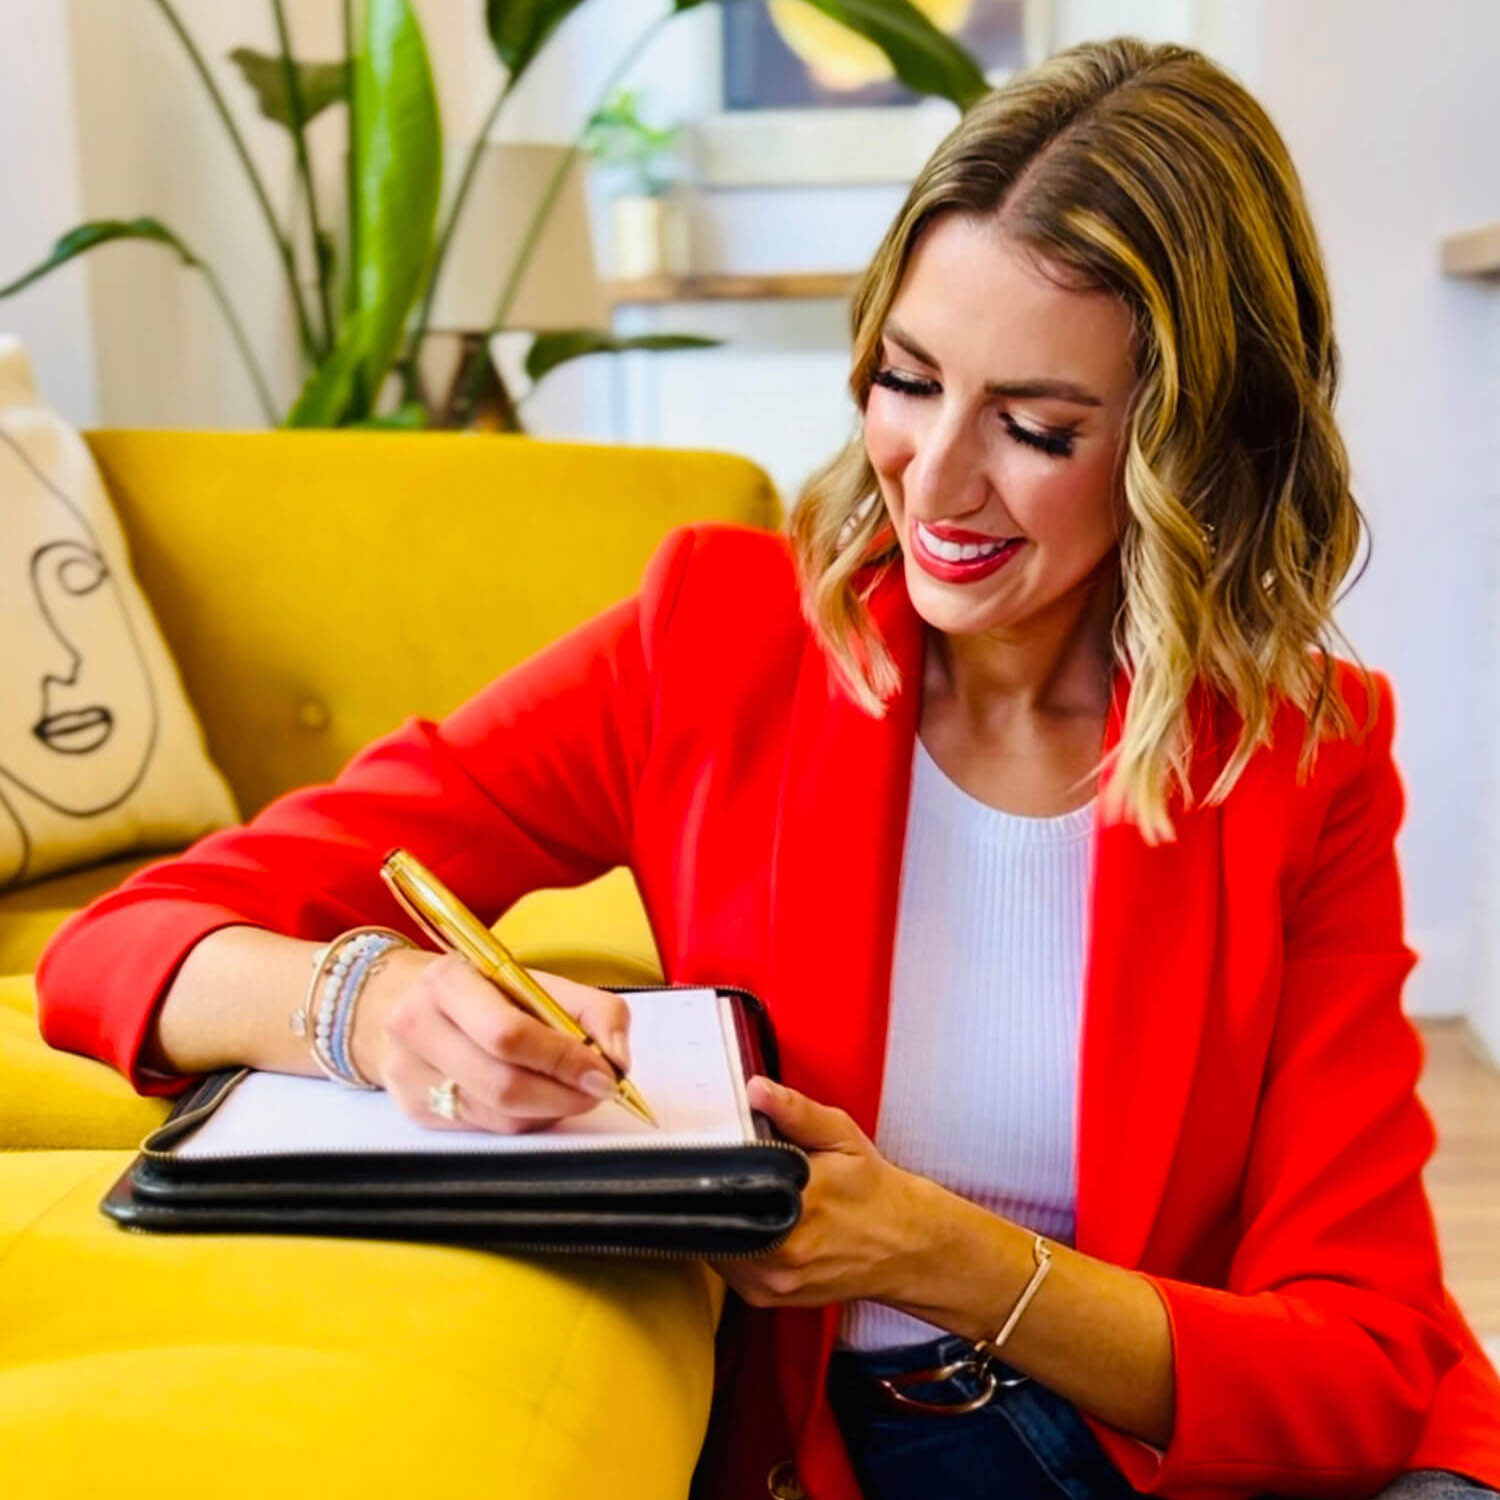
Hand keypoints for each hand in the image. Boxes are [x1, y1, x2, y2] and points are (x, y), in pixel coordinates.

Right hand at [350, 948, 632, 1133]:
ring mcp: (409, 1073)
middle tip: (595, 1091)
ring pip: (497, 1116)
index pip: (509, 1034)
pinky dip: (523, 1121)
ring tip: (570, 1093)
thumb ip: (592, 1010)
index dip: (563, 1059)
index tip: (603, 1072)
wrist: (398, 999)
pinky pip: (484, 1130)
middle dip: (563, 1095)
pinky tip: (535, 1101)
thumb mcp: (534, 980)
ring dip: (548, 1112)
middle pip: (502, 1084)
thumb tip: (618, 1058)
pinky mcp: (413, 1109)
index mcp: (448, 981)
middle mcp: (417, 1026)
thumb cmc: (479, 990)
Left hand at [709, 1076, 932, 1307]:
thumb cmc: (872, 1191)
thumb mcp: (841, 1136)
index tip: (712, 1153)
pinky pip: (726, 1267)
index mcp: (799, 1208)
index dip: (710, 1169)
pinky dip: (731, 1244)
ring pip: (713, 1245)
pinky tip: (756, 1224)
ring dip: (719, 1219)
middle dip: (715, 1192)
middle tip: (738, 1173)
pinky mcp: (765, 1298)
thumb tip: (757, 1089)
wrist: (903, 1245)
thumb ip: (796, 1111)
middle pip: (710, 1218)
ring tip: (751, 1198)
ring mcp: (771, 1283)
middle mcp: (781, 1255)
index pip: (723, 1189)